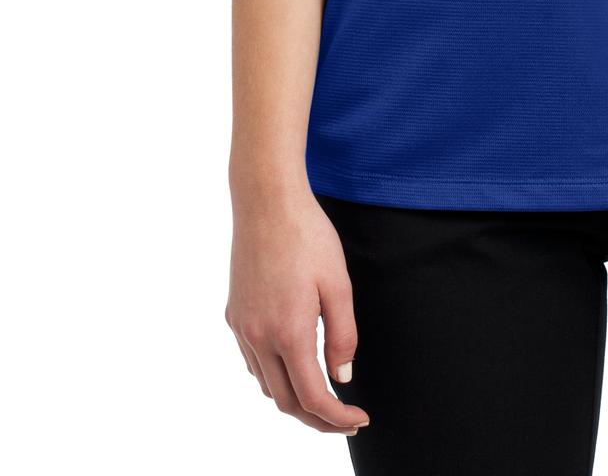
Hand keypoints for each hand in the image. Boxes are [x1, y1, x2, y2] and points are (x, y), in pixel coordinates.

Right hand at [226, 185, 370, 436]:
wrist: (266, 201)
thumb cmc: (308, 236)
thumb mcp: (339, 284)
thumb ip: (343, 335)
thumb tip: (343, 377)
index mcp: (288, 332)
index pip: (312, 397)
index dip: (337, 417)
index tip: (359, 419)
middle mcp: (258, 337)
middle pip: (285, 401)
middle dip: (316, 418)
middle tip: (344, 418)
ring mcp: (241, 327)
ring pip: (265, 384)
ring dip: (293, 398)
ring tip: (323, 393)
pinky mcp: (233, 314)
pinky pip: (252, 361)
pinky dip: (273, 375)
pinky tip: (292, 363)